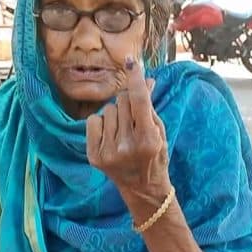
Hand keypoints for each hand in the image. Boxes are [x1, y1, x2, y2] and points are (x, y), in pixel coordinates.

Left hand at [86, 56, 167, 197]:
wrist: (143, 189)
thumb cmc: (154, 155)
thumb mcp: (159, 130)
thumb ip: (149, 105)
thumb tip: (144, 78)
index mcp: (147, 140)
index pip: (140, 101)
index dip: (135, 79)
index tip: (131, 62)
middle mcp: (126, 146)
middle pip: (122, 101)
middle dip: (129, 102)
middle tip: (135, 119)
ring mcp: (108, 152)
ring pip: (108, 109)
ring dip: (116, 115)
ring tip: (124, 132)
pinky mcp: (94, 157)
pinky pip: (93, 120)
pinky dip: (102, 124)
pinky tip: (111, 136)